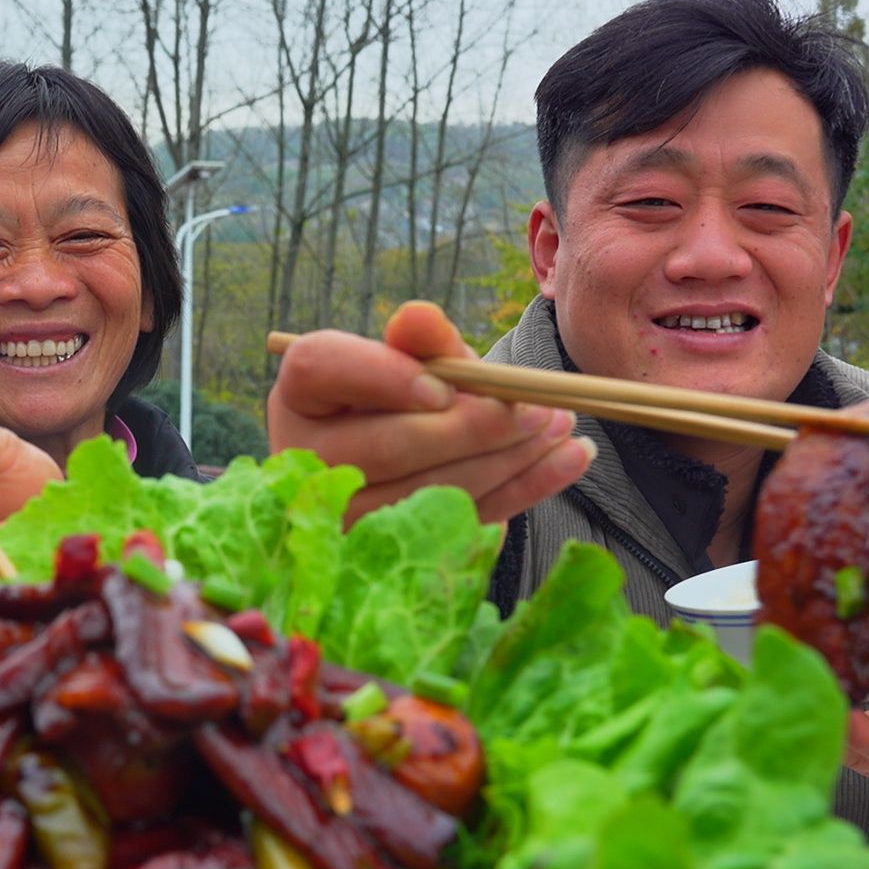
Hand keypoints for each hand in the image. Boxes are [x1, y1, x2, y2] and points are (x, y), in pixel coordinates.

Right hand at [267, 301, 594, 525]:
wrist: (396, 462)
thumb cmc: (400, 399)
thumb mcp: (410, 361)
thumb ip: (421, 342)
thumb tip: (420, 318)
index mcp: (299, 393)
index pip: (321, 368)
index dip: (383, 376)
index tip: (444, 385)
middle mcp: (305, 458)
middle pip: (386, 445)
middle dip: (472, 427)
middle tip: (537, 407)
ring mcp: (344, 515)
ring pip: (430, 491)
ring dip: (508, 458)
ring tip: (559, 424)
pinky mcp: (395, 550)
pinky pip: (464, 521)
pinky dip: (524, 489)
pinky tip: (568, 458)